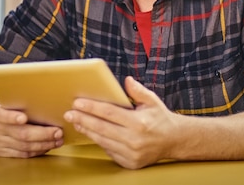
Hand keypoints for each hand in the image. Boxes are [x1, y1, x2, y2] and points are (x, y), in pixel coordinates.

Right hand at [0, 106, 63, 157]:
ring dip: (44, 144)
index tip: (23, 118)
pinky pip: (23, 154)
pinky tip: (48, 146)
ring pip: (25, 147)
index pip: (4, 116)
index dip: (13, 117)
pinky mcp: (2, 152)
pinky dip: (38, 151)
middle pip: (21, 134)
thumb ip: (23, 105)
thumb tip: (48, 105)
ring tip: (58, 140)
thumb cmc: (9, 109)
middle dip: (43, 134)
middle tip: (58, 132)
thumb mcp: (10, 104)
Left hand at [63, 76, 179, 168]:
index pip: (109, 113)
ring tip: (76, 121)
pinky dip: (99, 141)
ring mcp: (131, 153)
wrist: (174, 141)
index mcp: (138, 123)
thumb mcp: (152, 101)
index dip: (91, 107)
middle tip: (69, 113)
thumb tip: (126, 80)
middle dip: (82, 119)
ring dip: (87, 131)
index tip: (78, 102)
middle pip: (101, 128)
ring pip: (102, 141)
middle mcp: (134, 139)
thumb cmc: (161, 118)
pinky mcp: (130, 163)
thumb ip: (138, 91)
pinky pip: (109, 151)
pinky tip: (90, 133)